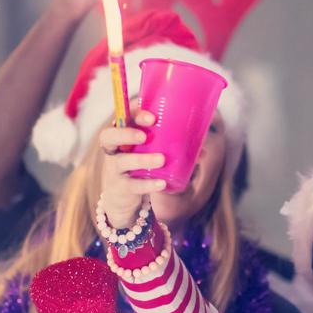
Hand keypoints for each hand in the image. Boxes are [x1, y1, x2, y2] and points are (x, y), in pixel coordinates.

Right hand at [97, 113, 165, 232]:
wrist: (123, 198)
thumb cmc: (140, 167)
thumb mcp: (150, 153)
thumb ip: (171, 149)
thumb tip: (202, 152)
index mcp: (123, 134)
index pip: (123, 117)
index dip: (134, 114)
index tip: (152, 117)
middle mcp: (114, 149)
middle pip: (109, 136)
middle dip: (126, 134)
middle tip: (144, 137)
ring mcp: (114, 168)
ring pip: (122, 161)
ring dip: (141, 160)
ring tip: (161, 160)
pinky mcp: (120, 187)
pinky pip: (132, 185)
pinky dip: (147, 184)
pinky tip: (161, 183)